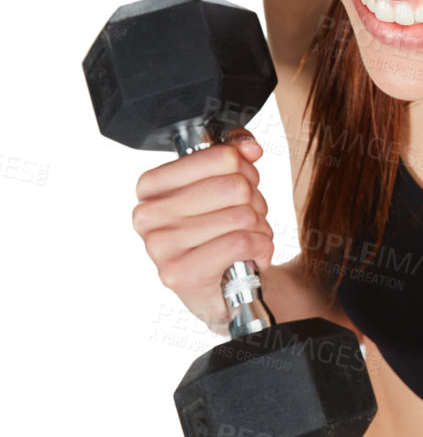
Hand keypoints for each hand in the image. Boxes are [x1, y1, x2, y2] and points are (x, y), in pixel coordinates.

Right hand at [131, 128, 273, 335]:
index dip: (244, 169)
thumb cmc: (220, 233)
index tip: (243, 183)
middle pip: (234, 186)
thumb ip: (234, 154)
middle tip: (248, 218)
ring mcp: (159, 246)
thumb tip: (248, 146)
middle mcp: (147, 214)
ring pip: (241, 216)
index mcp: (152, 186)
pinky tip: (254, 256)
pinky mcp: (178, 274)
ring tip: (249, 239)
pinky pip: (239, 243)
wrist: (223, 289)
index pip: (220, 156)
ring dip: (260, 228)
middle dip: (255, 202)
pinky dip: (261, 248)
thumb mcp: (225, 185)